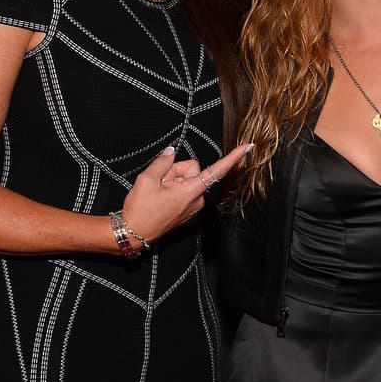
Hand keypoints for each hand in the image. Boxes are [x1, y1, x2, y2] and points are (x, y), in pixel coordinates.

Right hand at [120, 143, 252, 245]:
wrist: (132, 233)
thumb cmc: (140, 210)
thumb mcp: (146, 179)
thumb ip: (163, 161)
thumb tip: (171, 152)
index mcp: (190, 191)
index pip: (216, 170)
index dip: (233, 157)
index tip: (247, 148)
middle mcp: (197, 200)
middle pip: (193, 170)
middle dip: (176, 170)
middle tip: (159, 183)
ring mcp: (193, 206)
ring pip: (187, 179)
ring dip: (173, 180)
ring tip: (158, 192)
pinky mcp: (188, 210)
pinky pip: (185, 190)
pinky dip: (174, 189)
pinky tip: (162, 198)